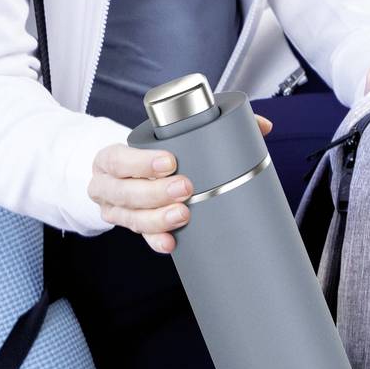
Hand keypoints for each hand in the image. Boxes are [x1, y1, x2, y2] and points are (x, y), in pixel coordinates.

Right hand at [89, 112, 271, 254]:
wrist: (127, 176)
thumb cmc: (151, 154)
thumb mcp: (167, 137)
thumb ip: (212, 125)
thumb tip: (261, 125)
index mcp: (111, 159)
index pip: (118, 159)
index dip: (141, 162)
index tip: (170, 162)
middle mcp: (108, 186)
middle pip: (125, 192)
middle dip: (156, 192)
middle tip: (186, 189)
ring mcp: (117, 211)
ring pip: (132, 218)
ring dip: (158, 219)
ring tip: (183, 215)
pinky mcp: (131, 227)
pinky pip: (142, 238)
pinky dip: (156, 240)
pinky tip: (170, 242)